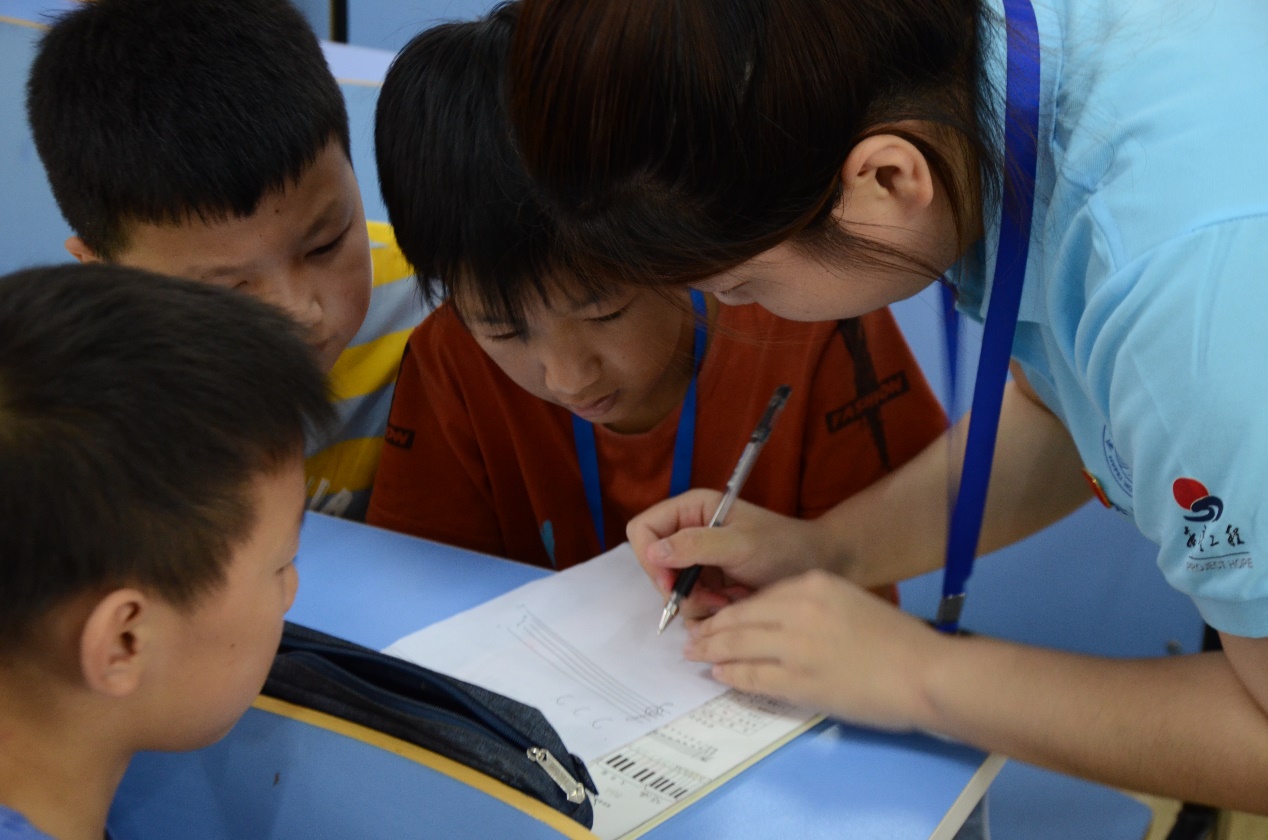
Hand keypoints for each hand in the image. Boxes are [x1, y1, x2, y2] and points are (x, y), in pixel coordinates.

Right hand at [627, 489, 831, 620]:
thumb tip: (654, 551)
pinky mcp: (707, 585)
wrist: (816, 567)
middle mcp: (688, 533)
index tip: (670, 582)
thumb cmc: (783, 547)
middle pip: (653, 566)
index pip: (643, 529)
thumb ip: (696, 545)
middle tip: (711, 598)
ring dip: (697, 604)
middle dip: (679, 589)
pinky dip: (707, 612)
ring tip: (730, 601)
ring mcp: (697, 562)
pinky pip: (689, 606)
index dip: (649, 557)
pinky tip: (733, 605)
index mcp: (691, 509)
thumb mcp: (740, 544)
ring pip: (670, 592)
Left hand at [683, 569, 945, 731]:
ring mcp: (796, 646)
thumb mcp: (850, 600)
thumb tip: (776, 620)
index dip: (731, 610)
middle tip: (691, 637)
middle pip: (740, 618)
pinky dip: (731, 675)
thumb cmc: (897, 640)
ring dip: (711, 650)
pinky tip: (719, 674)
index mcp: (814, 584)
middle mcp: (799, 608)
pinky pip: (753, 676)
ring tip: (695, 654)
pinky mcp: (799, 681)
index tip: (715, 617)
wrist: (927, 672)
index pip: (758, 597)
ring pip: (739, 645)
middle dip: (710, 629)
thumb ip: (814, 604)